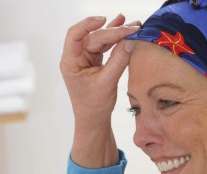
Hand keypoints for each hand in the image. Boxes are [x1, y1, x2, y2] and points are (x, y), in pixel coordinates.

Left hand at [60, 15, 139, 167]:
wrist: (94, 120)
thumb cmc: (94, 105)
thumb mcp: (107, 83)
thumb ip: (118, 61)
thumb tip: (130, 40)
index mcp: (71, 62)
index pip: (75, 35)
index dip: (88, 24)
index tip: (104, 20)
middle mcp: (76, 57)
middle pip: (94, 36)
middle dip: (114, 31)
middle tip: (134, 29)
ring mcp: (86, 58)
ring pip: (101, 39)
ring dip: (117, 32)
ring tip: (134, 25)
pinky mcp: (95, 60)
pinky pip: (106, 45)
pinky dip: (116, 38)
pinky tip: (125, 26)